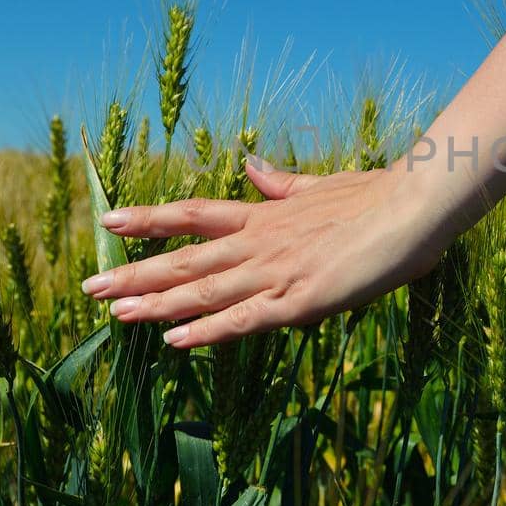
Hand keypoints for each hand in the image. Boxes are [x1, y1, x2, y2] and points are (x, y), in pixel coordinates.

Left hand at [81, 157, 447, 348]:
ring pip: (204, 290)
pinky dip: (207, 330)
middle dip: (135, 274)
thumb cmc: (378, 197)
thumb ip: (282, 184)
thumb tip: (252, 165)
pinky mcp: (301, 300)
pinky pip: (244, 319)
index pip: (193, 215)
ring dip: (157, 303)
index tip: (108, 221)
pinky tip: (173, 341)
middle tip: (90, 288)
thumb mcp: (322, 186)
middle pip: (185, 259)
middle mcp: (261, 241)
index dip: (149, 220)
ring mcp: (277, 271)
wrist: (415, 207)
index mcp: (266, 215)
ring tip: (114, 313)